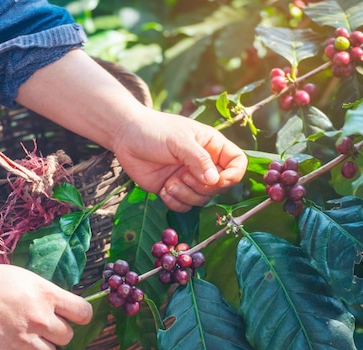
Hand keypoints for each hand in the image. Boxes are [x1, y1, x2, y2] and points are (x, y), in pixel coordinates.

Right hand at [0, 260, 92, 349]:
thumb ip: (42, 291)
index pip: (83, 312)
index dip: (80, 316)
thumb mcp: (22, 276)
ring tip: (26, 340)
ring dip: (42, 349)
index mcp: (47, 294)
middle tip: (41, 327)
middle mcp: (41, 318)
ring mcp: (25, 338)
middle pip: (67, 336)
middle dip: (57, 333)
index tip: (73, 316)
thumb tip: (54, 302)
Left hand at [112, 107, 247, 211]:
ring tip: (170, 183)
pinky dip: (175, 202)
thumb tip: (214, 180)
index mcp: (212, 145)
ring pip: (202, 199)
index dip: (233, 175)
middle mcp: (204, 163)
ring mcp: (189, 178)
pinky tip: (163, 189)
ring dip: (186, 195)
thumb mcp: (178, 140)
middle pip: (220, 186)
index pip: (237, 163)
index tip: (217, 179)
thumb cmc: (153, 130)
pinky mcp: (174, 190)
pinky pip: (184, 206)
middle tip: (183, 176)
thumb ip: (198, 159)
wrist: (125, 136)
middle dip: (202, 187)